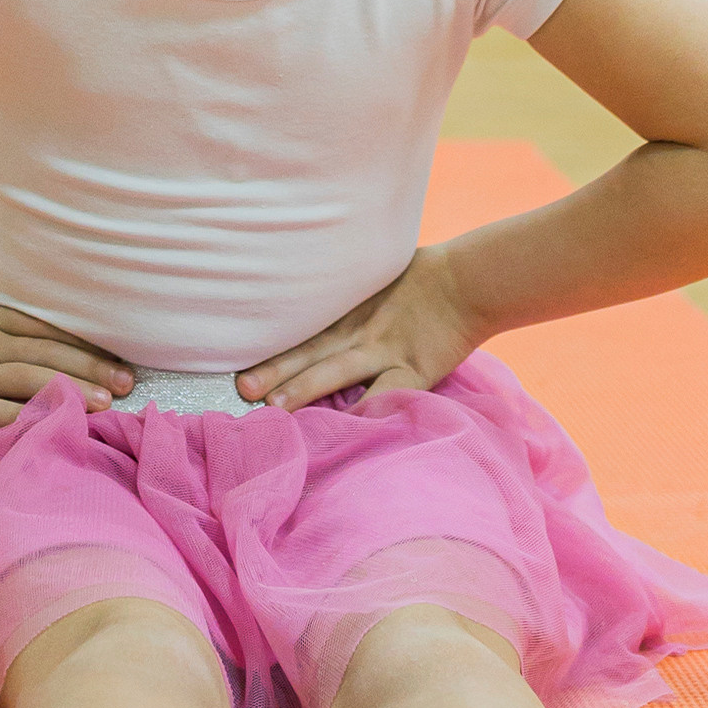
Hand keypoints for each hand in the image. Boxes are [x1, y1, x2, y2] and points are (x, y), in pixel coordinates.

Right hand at [0, 270, 134, 439]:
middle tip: (127, 382)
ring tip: (106, 404)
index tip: (119, 353)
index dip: (84, 340)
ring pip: (28, 382)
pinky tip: (54, 427)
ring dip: (70, 393)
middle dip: (90, 368)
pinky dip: (27, 420)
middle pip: (45, 354)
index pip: (45, 327)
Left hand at [234, 245, 485, 412]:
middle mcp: (358, 331)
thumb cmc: (422, 277)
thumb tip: (305, 294)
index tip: (239, 364)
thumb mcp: (373, 277)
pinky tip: (343, 431)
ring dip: (304, 388)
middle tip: (241, 387)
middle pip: (309, 351)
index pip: (302, 331)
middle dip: (275, 370)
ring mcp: (386, 352)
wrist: (468, 281)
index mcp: (346, 310)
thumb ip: (343, 292)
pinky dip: (366, 412)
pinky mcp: (415, 370)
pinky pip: (386, 394)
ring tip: (274, 407)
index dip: (271, 348)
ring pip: (336, 371)